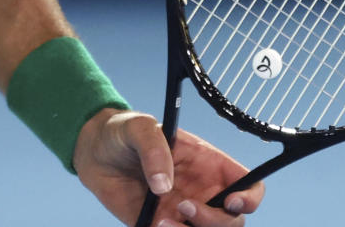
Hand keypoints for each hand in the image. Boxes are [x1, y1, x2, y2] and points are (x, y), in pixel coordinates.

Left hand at [73, 110, 263, 226]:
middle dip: (216, 222)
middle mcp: (201, 191)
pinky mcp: (161, 226)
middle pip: (233, 221)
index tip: (232, 201)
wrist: (94, 152)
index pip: (248, 184)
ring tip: (164, 220)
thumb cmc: (123, 132)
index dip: (250, 197)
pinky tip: (156, 223)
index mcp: (207, 163)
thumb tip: (163, 186)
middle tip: (186, 207)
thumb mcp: (138, 127)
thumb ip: (154, 149)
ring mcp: (183, 213)